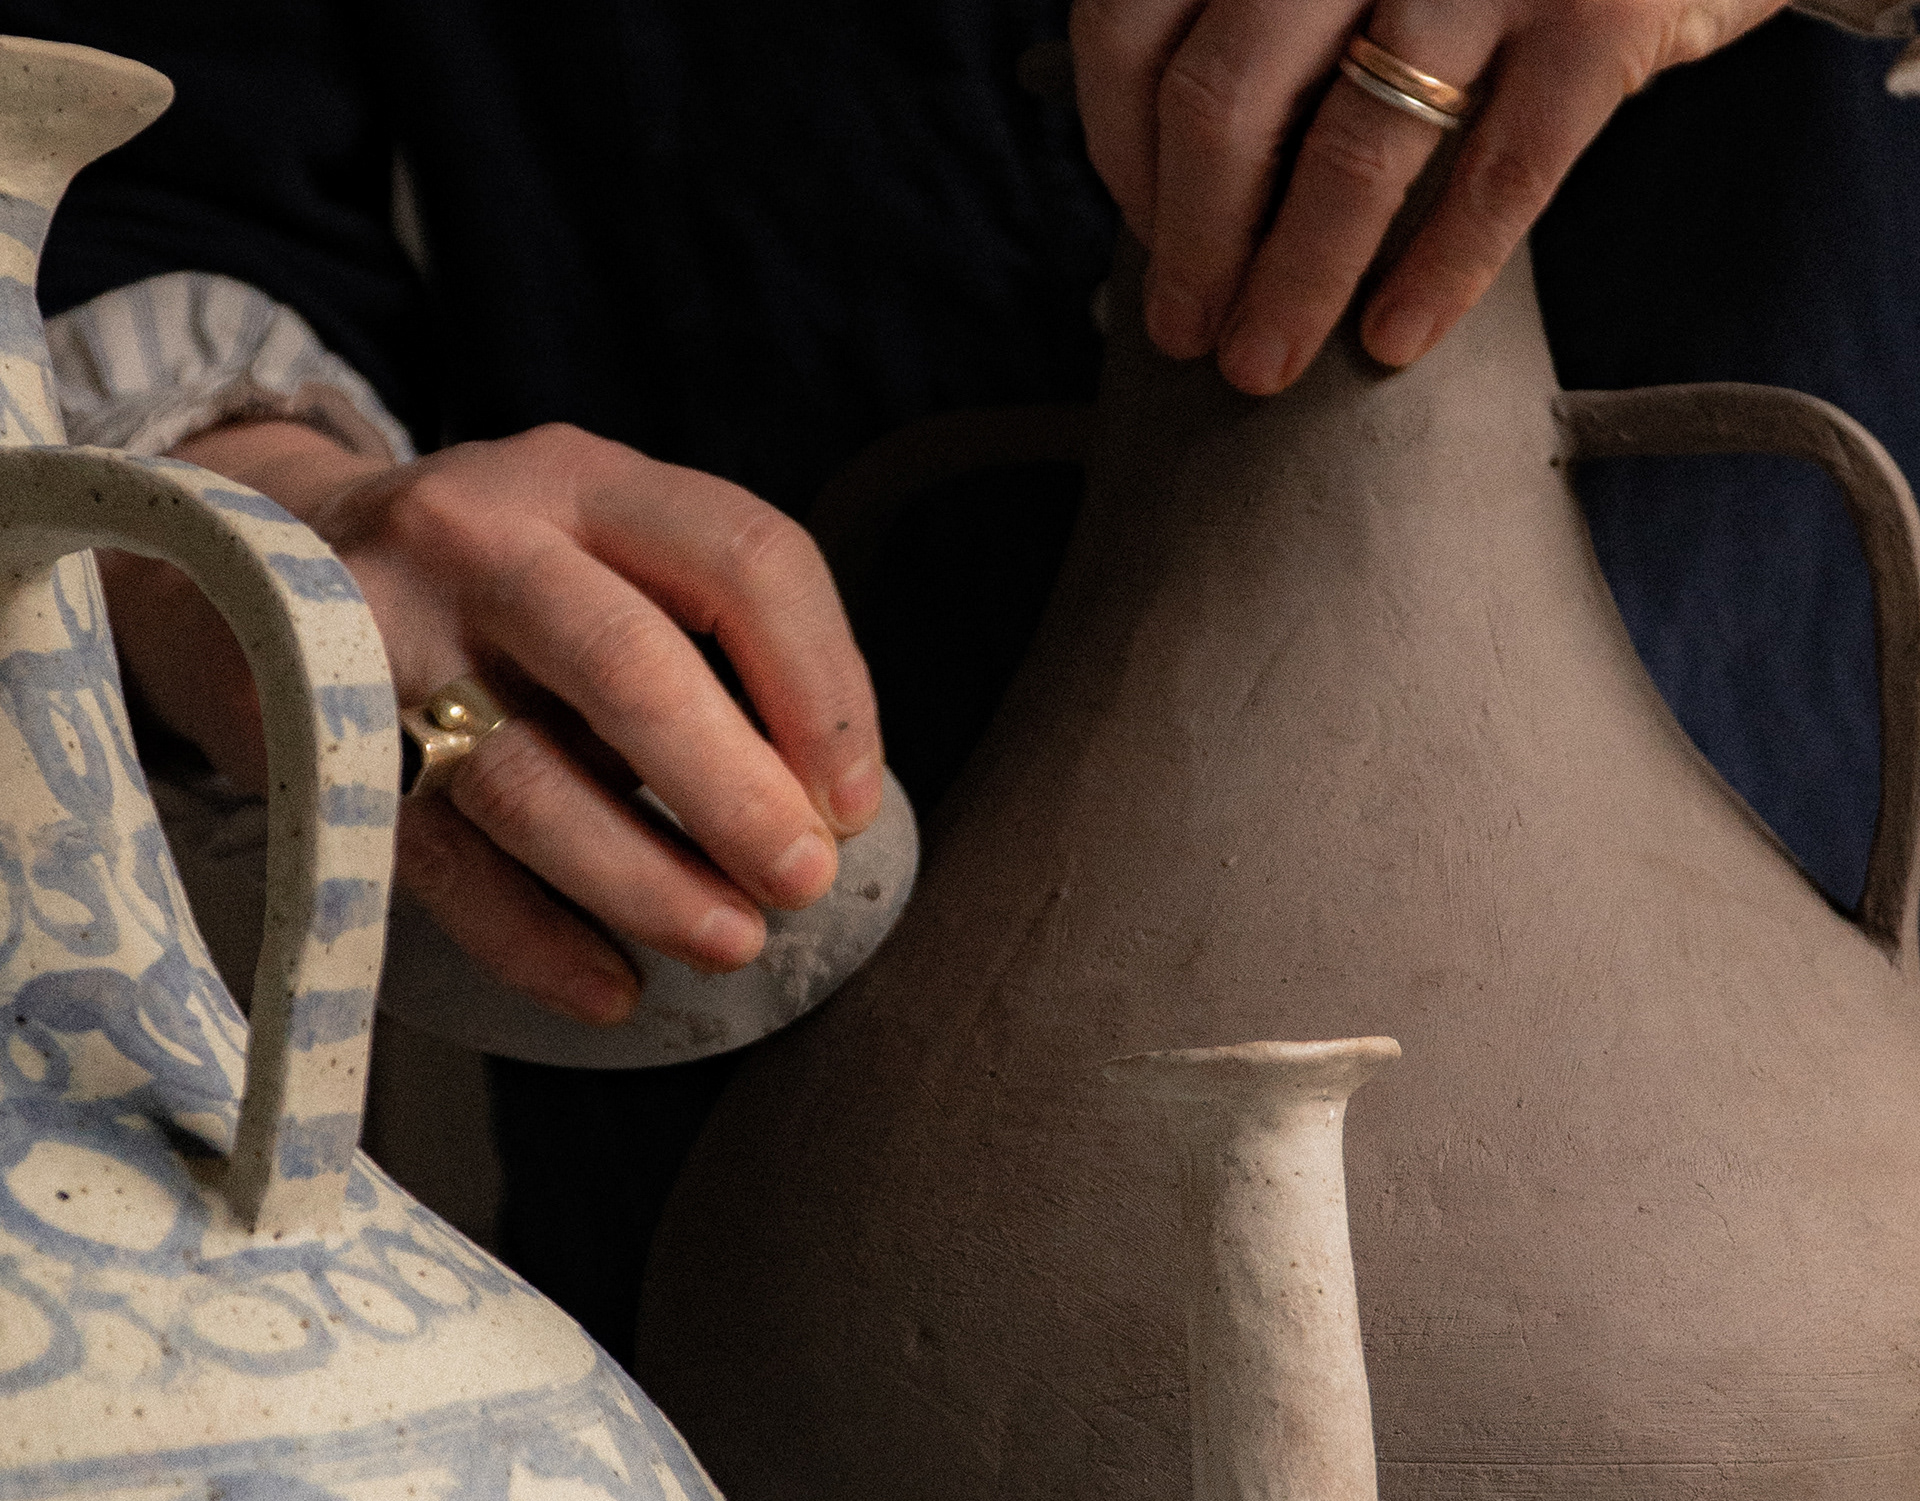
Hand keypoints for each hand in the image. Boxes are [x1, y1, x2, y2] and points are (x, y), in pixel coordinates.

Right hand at [100, 419, 882, 1026]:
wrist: (256, 569)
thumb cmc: (495, 585)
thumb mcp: (595, 551)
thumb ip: (698, 640)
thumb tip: (819, 807)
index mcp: (585, 480)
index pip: (747, 558)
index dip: (823, 688)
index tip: (855, 802)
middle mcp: (481, 536)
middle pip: (630, 664)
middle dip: (735, 789)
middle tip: (804, 881)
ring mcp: (384, 637)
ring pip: (527, 777)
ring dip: (643, 878)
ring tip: (731, 944)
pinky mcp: (317, 744)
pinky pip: (439, 861)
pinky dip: (531, 938)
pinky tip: (610, 987)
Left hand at [1071, 0, 1787, 391]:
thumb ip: (1275, 22)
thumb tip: (1181, 189)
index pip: (1132, 24)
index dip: (1119, 149)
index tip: (1146, 231)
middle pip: (1220, 99)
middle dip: (1192, 243)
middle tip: (1185, 331)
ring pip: (1349, 149)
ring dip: (1291, 283)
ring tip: (1262, 362)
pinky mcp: (1602, 8)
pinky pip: (1499, 173)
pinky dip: (1439, 272)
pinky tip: (1393, 341)